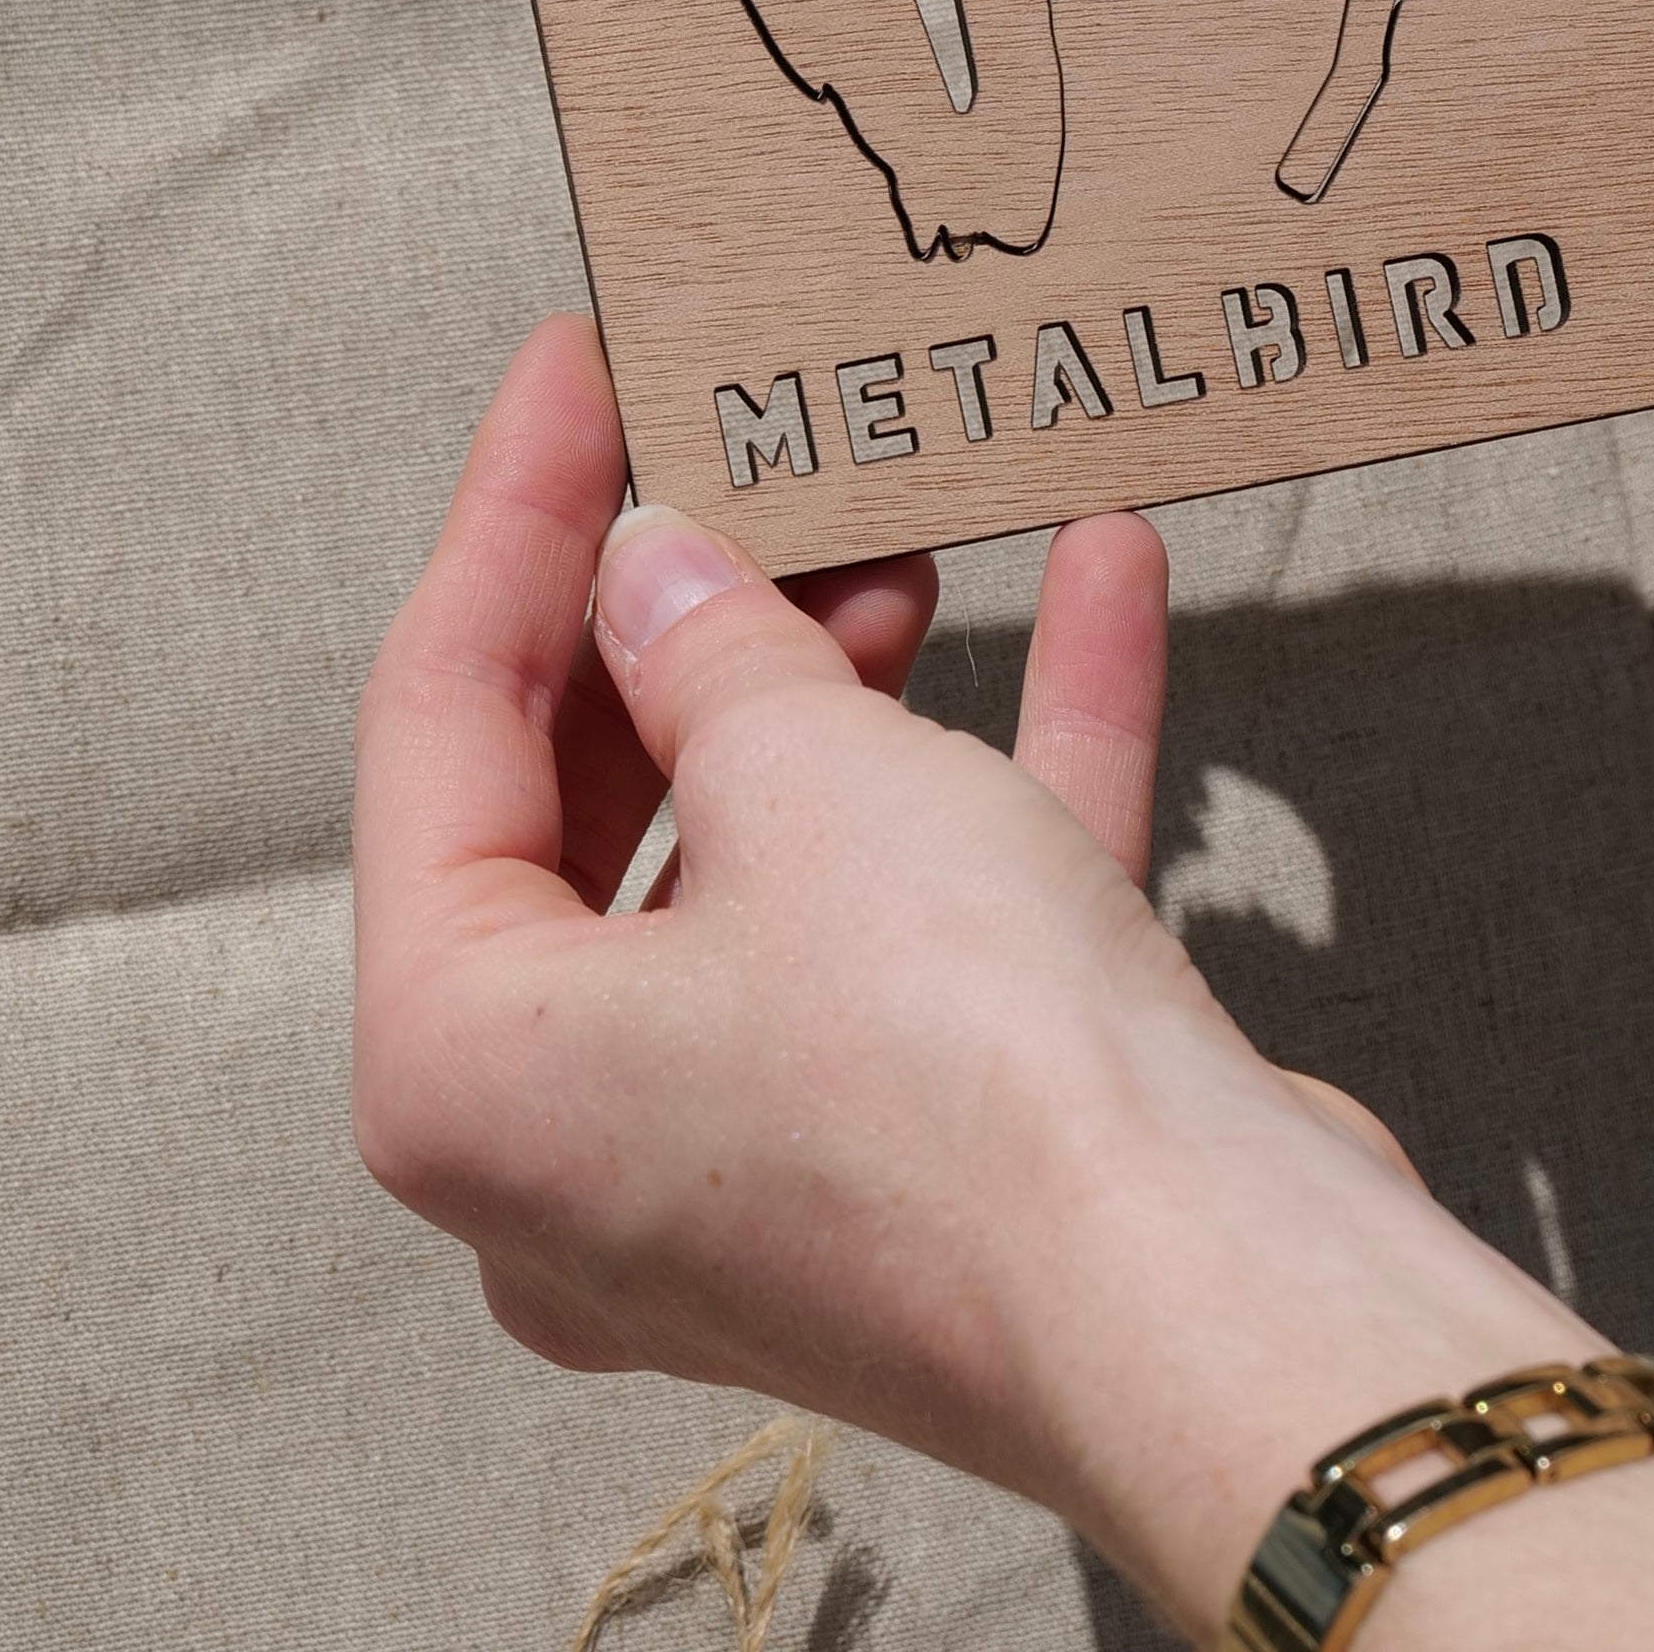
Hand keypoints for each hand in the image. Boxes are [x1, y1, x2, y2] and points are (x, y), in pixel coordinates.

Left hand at [352, 319, 1653, 1649]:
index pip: (442, 726)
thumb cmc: (967, 1078)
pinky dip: (1010, 755)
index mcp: (466, 1069)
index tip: (584, 361)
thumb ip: (714, 651)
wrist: (1211, 1293)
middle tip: (749, 433)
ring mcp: (767, 1152)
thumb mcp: (814, 776)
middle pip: (601, 800)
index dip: (517, 512)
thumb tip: (657, 575)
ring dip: (858, 672)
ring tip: (913, 510)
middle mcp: (585, 1140)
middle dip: (697, 603)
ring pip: (781, 858)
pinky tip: (1100, 579)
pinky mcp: (936, 1146)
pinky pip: (944, 917)